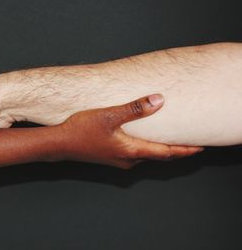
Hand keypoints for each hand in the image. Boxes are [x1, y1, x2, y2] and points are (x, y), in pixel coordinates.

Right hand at [60, 94, 202, 168]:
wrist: (60, 144)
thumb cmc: (82, 130)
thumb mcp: (109, 116)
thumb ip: (135, 109)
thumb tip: (159, 100)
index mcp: (132, 150)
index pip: (167, 153)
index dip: (185, 150)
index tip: (200, 147)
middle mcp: (128, 159)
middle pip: (159, 157)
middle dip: (176, 151)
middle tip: (190, 144)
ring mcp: (118, 160)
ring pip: (146, 156)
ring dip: (160, 150)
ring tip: (170, 141)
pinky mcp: (110, 157)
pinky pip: (135, 154)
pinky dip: (146, 148)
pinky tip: (142, 140)